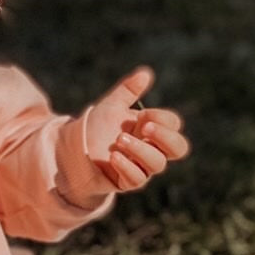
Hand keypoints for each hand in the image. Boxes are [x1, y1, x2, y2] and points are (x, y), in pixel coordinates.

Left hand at [85, 66, 189, 191]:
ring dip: (141, 150)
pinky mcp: (126, 182)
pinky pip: (136, 179)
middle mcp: (152, 149)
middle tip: (145, 127)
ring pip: (157, 164)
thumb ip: (128, 90)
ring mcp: (141, 167)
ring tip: (120, 139)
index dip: (163, 119)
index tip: (143, 115)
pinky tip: (114, 156)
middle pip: (179, 148)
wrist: (75, 150)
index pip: (173, 125)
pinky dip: (127, 166)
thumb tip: (145, 72)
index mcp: (153, 130)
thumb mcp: (111, 105)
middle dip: (165, 137)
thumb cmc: (98, 127)